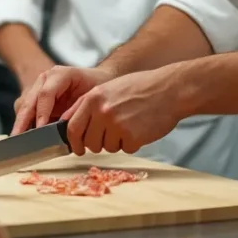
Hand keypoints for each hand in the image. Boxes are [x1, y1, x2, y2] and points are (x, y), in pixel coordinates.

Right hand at [11, 65, 113, 134]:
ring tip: (20, 142)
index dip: (42, 113)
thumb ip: (79, 109)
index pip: (46, 94)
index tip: (40, 129)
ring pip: (23, 106)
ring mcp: (37, 87)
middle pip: (29, 101)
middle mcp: (45, 79)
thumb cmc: (97, 85)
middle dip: (22, 121)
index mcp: (59, 75)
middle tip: (18, 138)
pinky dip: (25, 124)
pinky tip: (25, 139)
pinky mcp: (35, 97)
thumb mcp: (93, 94)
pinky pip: (26, 111)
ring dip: (21, 124)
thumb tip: (67, 130)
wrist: (96, 77)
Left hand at [60, 67, 183, 155]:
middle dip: (97, 144)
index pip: (72, 128)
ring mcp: (117, 125)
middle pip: (89, 142)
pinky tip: (140, 128)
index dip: (74, 142)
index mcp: (92, 98)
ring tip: (130, 124)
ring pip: (107, 147)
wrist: (170, 89)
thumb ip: (87, 104)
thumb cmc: (140, 88)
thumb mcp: (108, 88)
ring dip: (117, 142)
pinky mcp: (132, 137)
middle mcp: (102, 111)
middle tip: (111, 135)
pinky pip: (125, 149)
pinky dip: (132, 143)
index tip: (78, 148)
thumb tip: (67, 122)